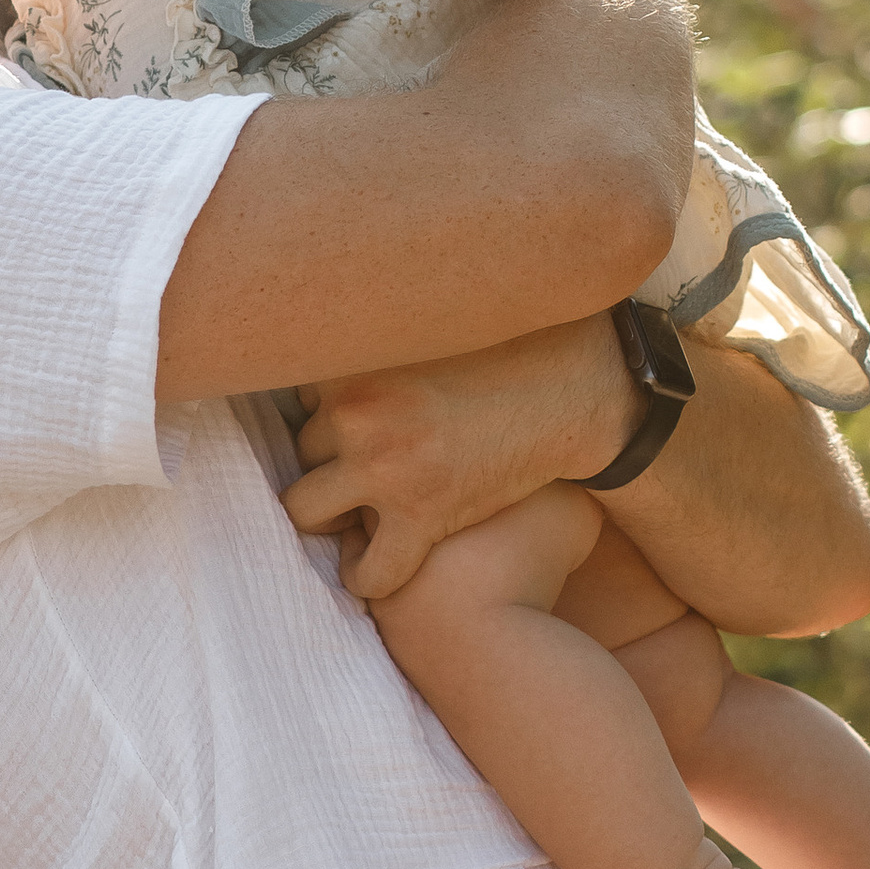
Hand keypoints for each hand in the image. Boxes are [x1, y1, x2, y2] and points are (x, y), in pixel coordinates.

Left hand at [285, 317, 640, 594]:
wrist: (573, 391)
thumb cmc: (508, 346)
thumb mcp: (427, 319)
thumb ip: (374, 326)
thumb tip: (328, 293)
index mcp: (350, 357)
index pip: (296, 394)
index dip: (325, 409)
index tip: (350, 418)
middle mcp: (354, 411)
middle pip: (302, 448)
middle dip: (328, 459)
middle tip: (361, 465)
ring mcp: (383, 468)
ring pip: (306, 509)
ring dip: (328, 514)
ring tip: (350, 516)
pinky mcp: (421, 517)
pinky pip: (368, 570)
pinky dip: (366, 575)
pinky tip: (373, 567)